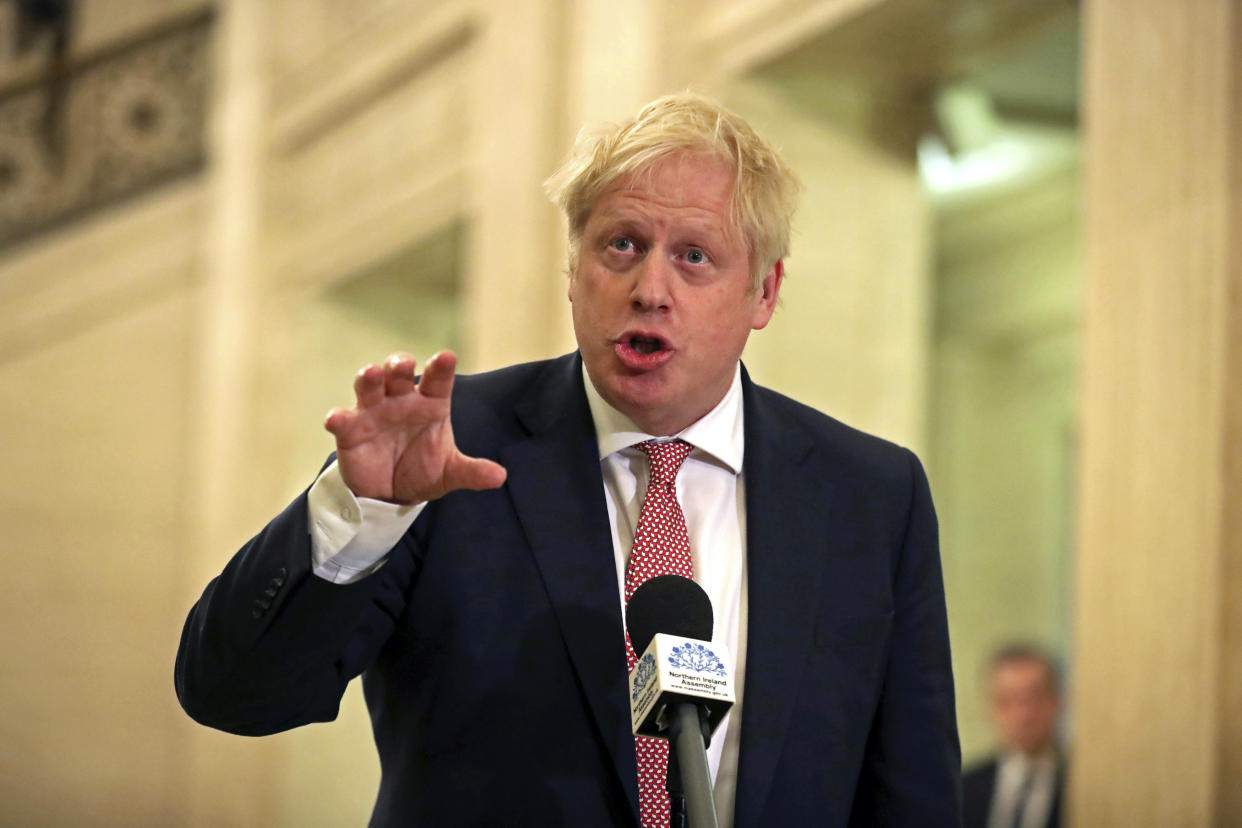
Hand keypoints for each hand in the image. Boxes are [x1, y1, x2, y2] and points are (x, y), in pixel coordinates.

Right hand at [324, 351, 506, 503]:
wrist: (390, 494)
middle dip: (399, 364)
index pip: (437, 380)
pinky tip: (337, 420)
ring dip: (369, 378)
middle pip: (398, 373)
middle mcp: (401, 401)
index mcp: (430, 404)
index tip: (446, 357)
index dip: (440, 368)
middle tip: (403, 365)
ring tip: (371, 374)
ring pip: (369, 386)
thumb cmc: (423, 471)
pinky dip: (338, 417)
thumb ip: (471, 472)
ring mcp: (374, 412)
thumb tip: (500, 477)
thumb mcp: (449, 474)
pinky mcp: (350, 430)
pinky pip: (342, 420)